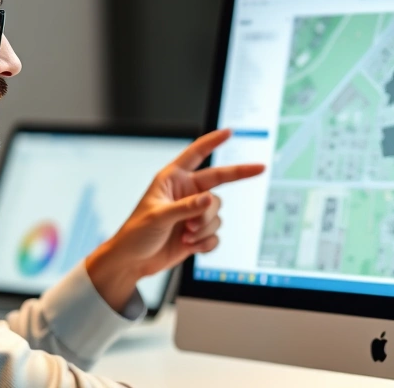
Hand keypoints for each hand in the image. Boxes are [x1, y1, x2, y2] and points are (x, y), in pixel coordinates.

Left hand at [85, 129, 264, 311]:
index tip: (230, 131)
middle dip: (238, 176)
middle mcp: (186, 193)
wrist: (132, 262)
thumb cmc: (136, 233)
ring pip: (217, 213)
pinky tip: (190, 246)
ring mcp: (193, 213)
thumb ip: (186, 207)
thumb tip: (210, 199)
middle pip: (219, 181)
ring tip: (185, 234)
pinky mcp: (197, 233)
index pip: (196, 154)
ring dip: (204, 226)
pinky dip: (205, 242)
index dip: (213, 141)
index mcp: (172, 179)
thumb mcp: (158, 216)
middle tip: (261, 167)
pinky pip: (215, 234)